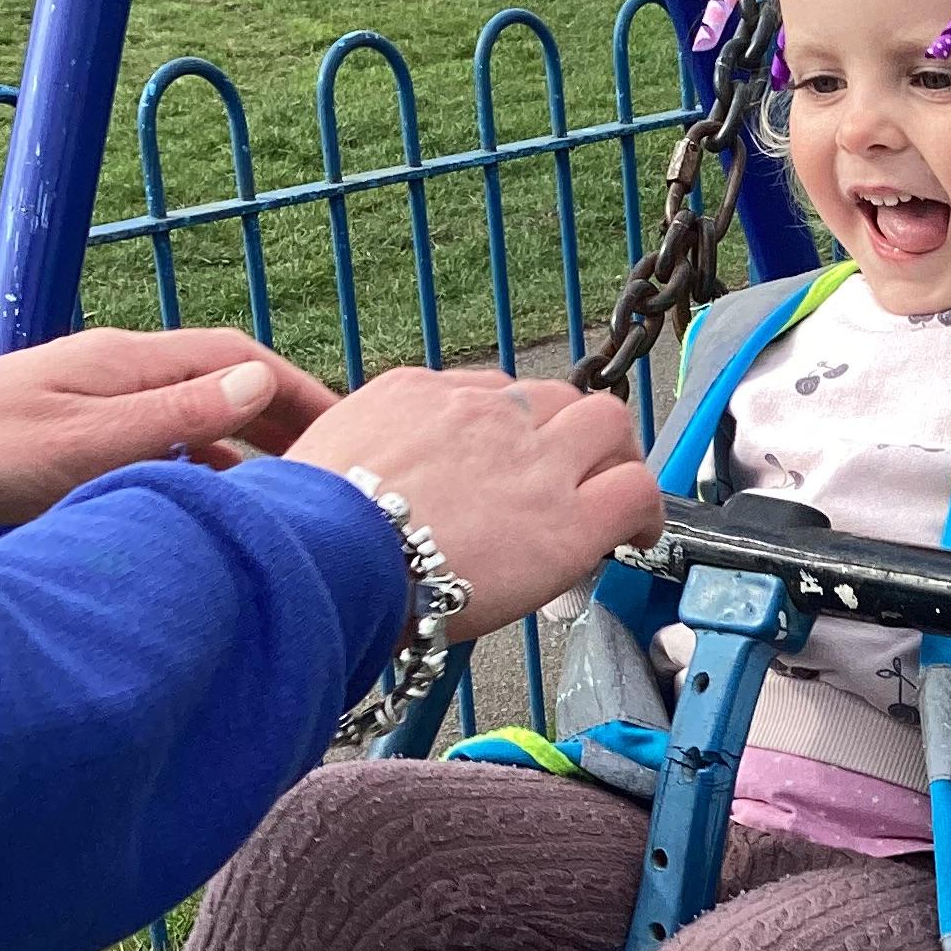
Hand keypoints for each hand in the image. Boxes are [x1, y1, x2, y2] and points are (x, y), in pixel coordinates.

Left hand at [0, 326, 339, 524]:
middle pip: (221, 381)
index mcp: (127, 361)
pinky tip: (214, 501)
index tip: (352, 429)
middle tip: (336, 462)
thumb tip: (255, 383)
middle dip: (284, 416)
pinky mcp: (76, 436)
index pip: (238, 358)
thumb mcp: (86, 443)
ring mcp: (95, 402)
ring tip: (289, 489)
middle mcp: (117, 372)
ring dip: (245, 446)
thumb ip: (175, 415)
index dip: (299, 390)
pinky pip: (161, 441)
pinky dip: (202, 465)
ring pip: (193, 414)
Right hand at [287, 367, 662, 639]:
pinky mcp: (565, 519)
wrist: (323, 558)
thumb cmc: (304, 531)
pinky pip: (635, 491)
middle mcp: (483, 412)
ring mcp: (532, 460)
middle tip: (569, 476)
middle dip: (567, 434)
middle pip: (555, 398)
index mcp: (417, 393)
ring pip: (606, 426)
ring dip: (611, 458)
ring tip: (608, 496)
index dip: (509, 433)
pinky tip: (639, 534)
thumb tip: (369, 488)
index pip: (488, 394)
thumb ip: (363, 456)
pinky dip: (646, 509)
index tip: (506, 465)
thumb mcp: (319, 459)